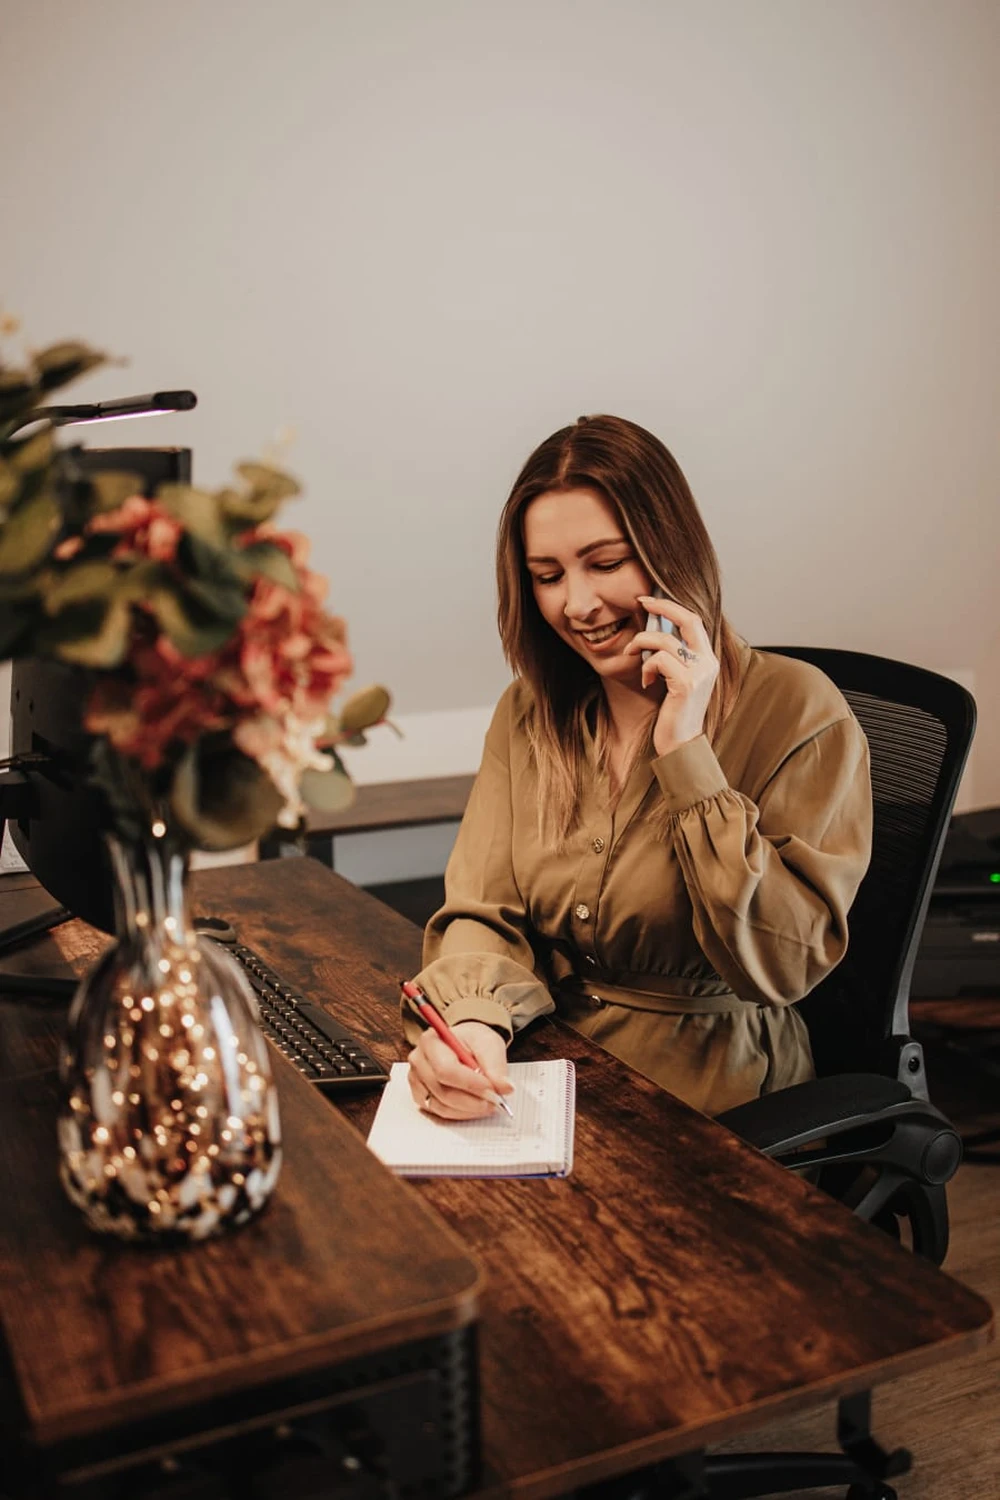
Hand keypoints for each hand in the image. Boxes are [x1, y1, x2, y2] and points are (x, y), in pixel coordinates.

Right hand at [406, 1020, 512, 1119]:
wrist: (461, 1045)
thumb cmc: (471, 1041)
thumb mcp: (488, 1043)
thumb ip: (496, 1065)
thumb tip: (505, 1087)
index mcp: (431, 1041)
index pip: (446, 1069)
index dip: (470, 1084)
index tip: (493, 1090)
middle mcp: (419, 1061)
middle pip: (442, 1091)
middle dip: (472, 1100)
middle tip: (495, 1101)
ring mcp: (416, 1080)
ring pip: (441, 1105)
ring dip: (468, 1109)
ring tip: (488, 1103)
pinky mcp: (420, 1096)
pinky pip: (439, 1112)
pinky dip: (460, 1113)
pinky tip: (474, 1106)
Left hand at [626, 595, 719, 756]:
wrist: (681, 743)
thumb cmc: (674, 712)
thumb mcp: (676, 678)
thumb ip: (673, 655)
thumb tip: (652, 628)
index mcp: (708, 658)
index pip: (694, 620)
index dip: (672, 606)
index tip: (650, 600)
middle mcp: (709, 662)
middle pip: (688, 619)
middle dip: (662, 606)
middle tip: (641, 603)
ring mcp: (700, 672)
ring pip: (664, 640)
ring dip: (641, 644)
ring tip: (632, 655)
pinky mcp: (687, 684)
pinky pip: (658, 660)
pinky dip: (646, 667)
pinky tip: (646, 682)